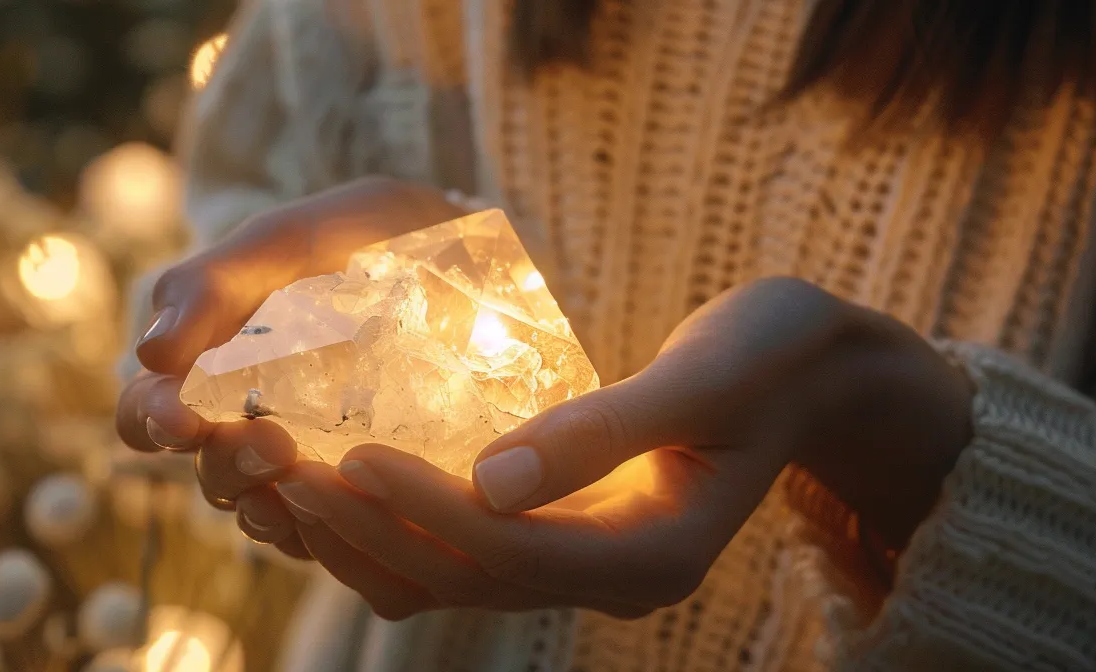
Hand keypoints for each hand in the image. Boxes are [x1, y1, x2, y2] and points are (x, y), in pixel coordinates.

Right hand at [115, 177, 469, 558]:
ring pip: (261, 509)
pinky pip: (328, 530)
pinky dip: (328, 524)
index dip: (154, 421)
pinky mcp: (361, 490)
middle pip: (207, 472)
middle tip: (269, 441)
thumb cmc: (353, 237)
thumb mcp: (284, 241)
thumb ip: (213, 285)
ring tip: (304, 472)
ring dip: (271, 500)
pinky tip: (347, 504)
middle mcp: (244, 425)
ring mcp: (302, 464)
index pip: (150, 415)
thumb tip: (150, 353)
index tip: (181, 415)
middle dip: (227, 462)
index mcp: (207, 369)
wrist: (456, 244)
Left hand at [269, 277, 974, 617]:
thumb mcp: (705, 378)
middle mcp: (613, 581)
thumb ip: (602, 428)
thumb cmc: (771, 357)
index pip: (513, 550)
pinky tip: (335, 478)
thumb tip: (490, 481)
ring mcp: (584, 567)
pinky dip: (394, 525)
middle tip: (283, 469)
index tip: (350, 454)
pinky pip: (460, 553)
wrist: (812, 374)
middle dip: (370, 527)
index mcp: (654, 556)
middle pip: (466, 579)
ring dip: (365, 537)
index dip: (426, 509)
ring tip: (283, 481)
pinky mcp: (561, 538)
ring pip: (450, 579)